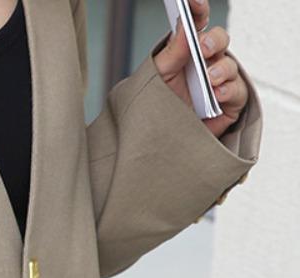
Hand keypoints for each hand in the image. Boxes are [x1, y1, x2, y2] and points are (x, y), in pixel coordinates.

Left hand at [152, 0, 247, 139]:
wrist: (161, 144)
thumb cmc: (159, 108)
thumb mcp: (158, 77)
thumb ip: (171, 52)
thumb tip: (183, 24)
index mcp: (188, 52)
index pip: (198, 25)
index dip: (197, 11)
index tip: (192, 2)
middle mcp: (206, 63)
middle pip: (219, 40)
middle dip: (213, 41)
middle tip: (202, 47)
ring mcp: (220, 82)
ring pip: (229, 66)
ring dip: (221, 70)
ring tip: (209, 79)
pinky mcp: (229, 104)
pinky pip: (237, 92)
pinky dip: (229, 91)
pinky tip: (218, 94)